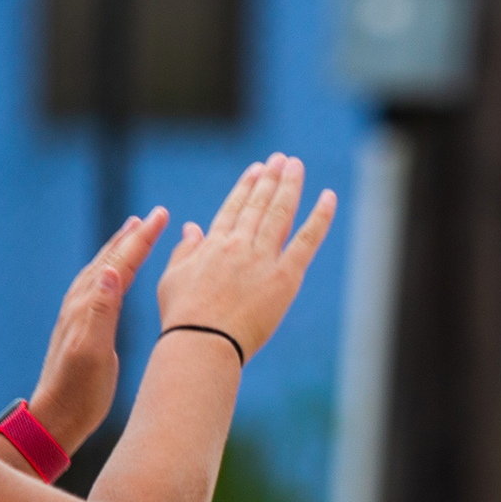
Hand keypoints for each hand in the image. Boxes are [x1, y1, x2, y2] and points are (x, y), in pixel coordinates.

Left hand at [27, 208, 169, 450]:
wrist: (56, 418)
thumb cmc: (80, 392)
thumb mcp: (94, 352)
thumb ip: (102, 311)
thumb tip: (113, 270)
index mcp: (87, 307)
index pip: (120, 263)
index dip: (141, 239)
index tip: (161, 216)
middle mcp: (79, 305)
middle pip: (110, 260)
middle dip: (132, 236)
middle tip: (153, 216)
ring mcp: (77, 316)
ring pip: (102, 271)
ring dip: (120, 249)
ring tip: (133, 232)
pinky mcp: (80, 328)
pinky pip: (98, 287)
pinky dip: (111, 271)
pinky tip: (115, 274)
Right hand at [156, 154, 335, 364]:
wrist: (201, 342)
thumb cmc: (183, 318)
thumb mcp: (172, 280)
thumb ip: (183, 251)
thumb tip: (191, 228)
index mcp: (212, 245)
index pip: (233, 208)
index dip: (247, 186)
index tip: (256, 169)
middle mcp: (239, 244)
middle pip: (259, 204)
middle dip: (271, 178)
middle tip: (282, 159)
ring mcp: (263, 258)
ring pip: (280, 213)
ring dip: (290, 185)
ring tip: (296, 165)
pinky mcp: (285, 277)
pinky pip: (307, 240)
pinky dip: (320, 217)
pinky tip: (328, 197)